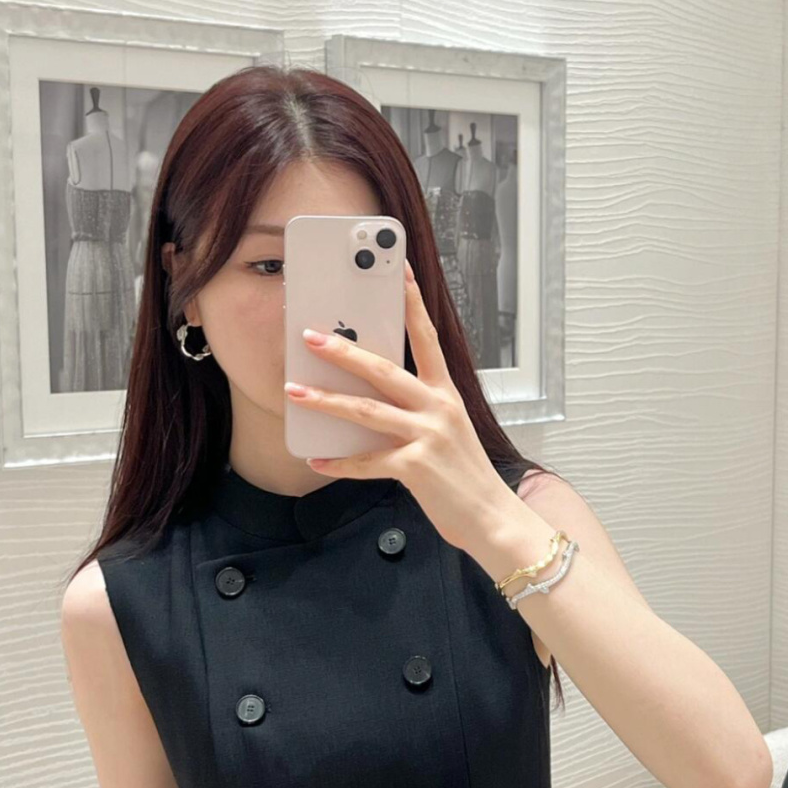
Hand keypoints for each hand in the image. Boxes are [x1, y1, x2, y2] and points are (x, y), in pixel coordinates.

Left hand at [285, 259, 513, 551]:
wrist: (492, 518)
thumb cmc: (467, 477)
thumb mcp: (448, 433)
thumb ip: (417, 413)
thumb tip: (371, 401)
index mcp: (446, 395)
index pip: (427, 338)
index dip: (411, 302)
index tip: (397, 269)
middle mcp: (438, 409)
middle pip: (384, 370)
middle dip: (344, 351)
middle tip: (310, 336)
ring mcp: (428, 437)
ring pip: (367, 411)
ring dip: (327, 400)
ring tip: (295, 391)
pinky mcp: (417, 468)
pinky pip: (368, 461)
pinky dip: (340, 462)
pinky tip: (317, 459)